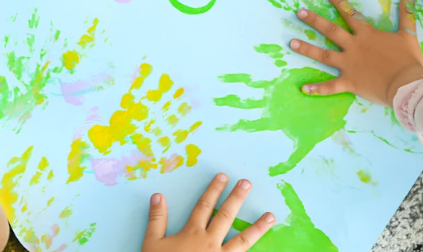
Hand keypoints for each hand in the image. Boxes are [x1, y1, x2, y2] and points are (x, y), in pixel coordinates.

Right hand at [143, 173, 274, 251]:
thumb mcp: (152, 243)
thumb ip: (156, 220)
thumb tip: (158, 196)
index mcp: (192, 233)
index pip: (205, 206)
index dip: (213, 190)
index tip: (223, 177)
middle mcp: (210, 242)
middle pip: (226, 216)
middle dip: (237, 198)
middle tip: (247, 183)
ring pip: (243, 240)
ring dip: (257, 227)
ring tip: (271, 216)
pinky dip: (253, 251)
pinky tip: (265, 249)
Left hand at [290, 0, 422, 105]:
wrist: (407, 84)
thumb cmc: (407, 60)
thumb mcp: (408, 35)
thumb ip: (406, 15)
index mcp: (367, 34)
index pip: (350, 14)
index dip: (339, 2)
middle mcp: (354, 47)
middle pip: (331, 31)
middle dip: (314, 21)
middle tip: (299, 13)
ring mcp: (349, 65)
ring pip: (324, 55)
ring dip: (307, 49)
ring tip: (292, 43)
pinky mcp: (349, 82)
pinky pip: (330, 86)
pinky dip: (317, 89)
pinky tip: (303, 89)